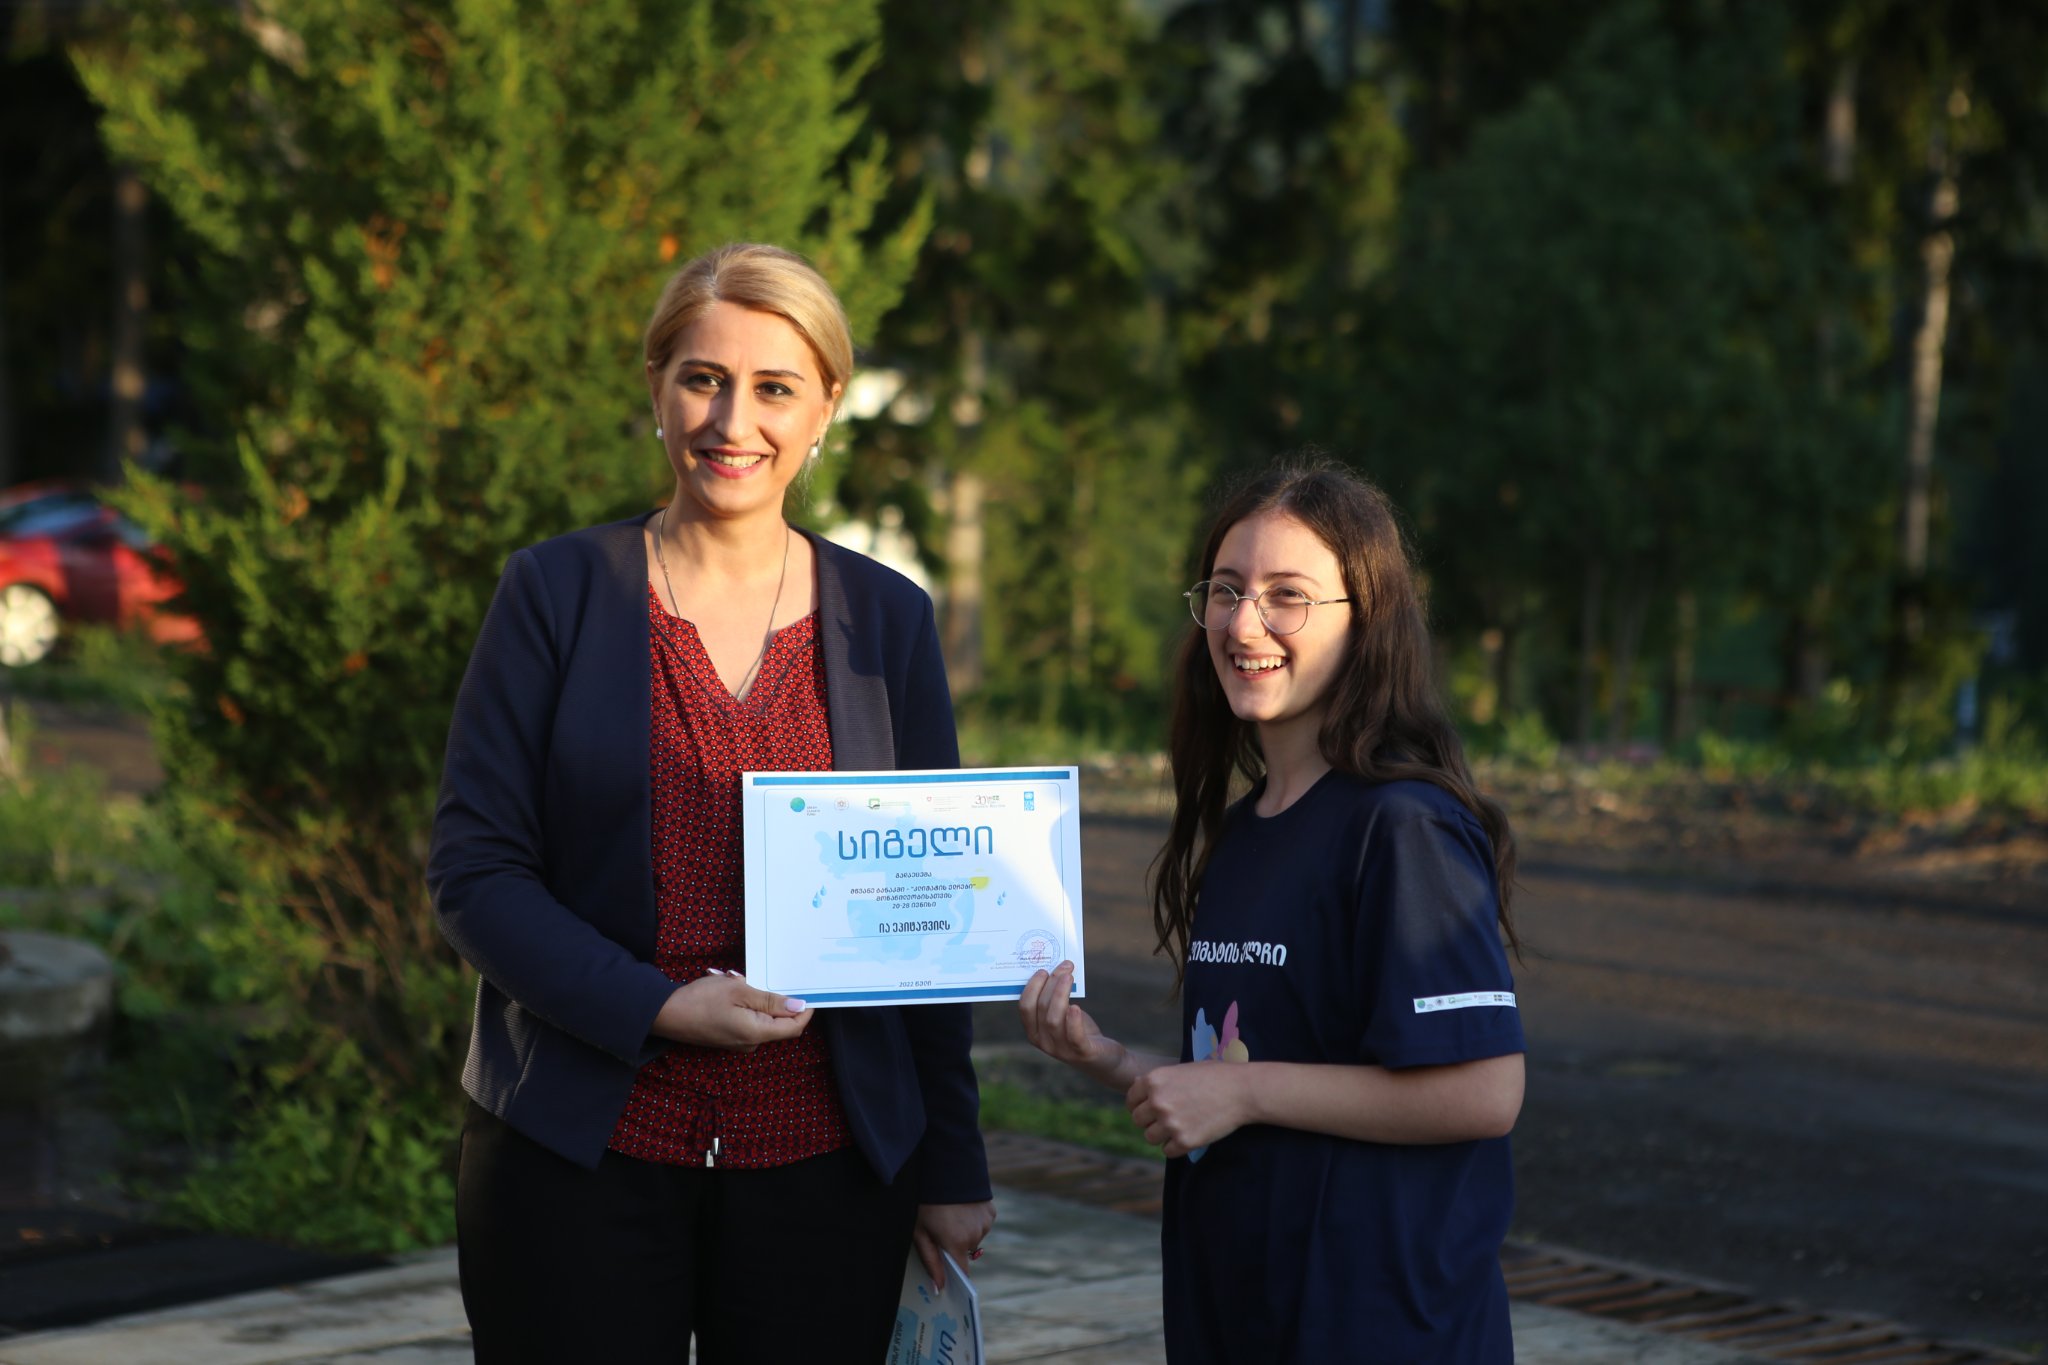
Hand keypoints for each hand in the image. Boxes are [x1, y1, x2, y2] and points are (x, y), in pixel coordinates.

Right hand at [650, 971, 812, 1050]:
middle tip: (754, 977)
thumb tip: (799, 1006)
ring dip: (754, 997)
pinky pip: (747, 1019)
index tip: (807, 990)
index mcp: (757, 1032)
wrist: (664, 1014)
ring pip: (761, 1017)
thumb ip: (771, 1000)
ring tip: (734, 980)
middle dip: (772, 997)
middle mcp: (751, 1042)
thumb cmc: (700, 1000)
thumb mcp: (740, 991)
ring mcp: (739, 1042)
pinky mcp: (729, 1037)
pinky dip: (744, 1003)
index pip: (795, 1027)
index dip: (804, 1010)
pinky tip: (727, 989)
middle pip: (778, 1021)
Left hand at [913, 1200, 995, 1290]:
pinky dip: (973, 1220)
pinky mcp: (991, 1211)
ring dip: (965, 1231)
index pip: (962, 1272)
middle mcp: (975, 1236)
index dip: (956, 1275)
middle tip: (940, 1229)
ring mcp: (985, 1223)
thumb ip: (931, 1262)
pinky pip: (982, 1223)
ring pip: (975, 1237)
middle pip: (966, 1252)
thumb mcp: (920, 1232)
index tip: (951, 1278)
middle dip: (954, 1245)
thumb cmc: (926, 1202)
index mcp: (956, 1243)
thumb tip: (938, 1288)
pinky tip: (963, 1207)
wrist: (944, 1167)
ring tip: (951, 1215)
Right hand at [1019, 961, 1127, 1086]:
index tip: (1043, 969)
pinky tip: (1076, 1006)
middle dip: (1050, 984)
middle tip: (1064, 967)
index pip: (1025, 1008)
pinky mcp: (1081, 1053)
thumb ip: (1056, 999)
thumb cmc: (1080, 1030)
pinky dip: (1073, 1020)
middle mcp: (1044, 1042)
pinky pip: (1074, 1036)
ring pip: (1053, 1020)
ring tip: (1069, 976)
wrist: (1105, 1057)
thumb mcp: (1064, 1014)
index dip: (1032, 987)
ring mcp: (1061, 1050)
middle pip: (1041, 1009)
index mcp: (1034, 1032)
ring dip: (1060, 994)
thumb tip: (1055, 970)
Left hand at [1126, 1060, 1253, 1158]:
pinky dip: (1176, 1147)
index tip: (1150, 1109)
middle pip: (1138, 1120)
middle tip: (1167, 1118)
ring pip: (1150, 1137)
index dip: (1139, 1105)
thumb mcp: (1181, 1070)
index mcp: (1154, 1080)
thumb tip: (1135, 1083)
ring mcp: (1170, 1123)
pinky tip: (1189, 1135)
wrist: (1242, 1090)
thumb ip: (1158, 1080)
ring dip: (1162, 1135)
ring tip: (1179, 1127)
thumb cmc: (1214, 1076)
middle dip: (1150, 1120)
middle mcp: (1158, 1102)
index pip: (1131, 1100)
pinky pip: (1168, 1151)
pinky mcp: (1184, 1141)